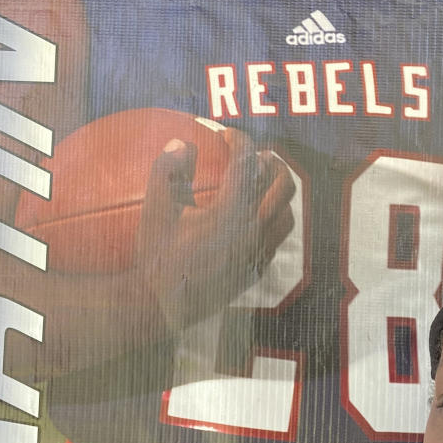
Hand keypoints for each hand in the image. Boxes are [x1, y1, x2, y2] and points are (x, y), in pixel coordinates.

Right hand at [133, 126, 294, 332]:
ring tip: (260, 182)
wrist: (161, 307)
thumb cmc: (156, 257)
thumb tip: (184, 143)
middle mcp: (253, 231)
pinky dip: (273, 218)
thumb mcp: (155, 210)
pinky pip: (278, 238)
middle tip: (254, 155)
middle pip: (283, 184)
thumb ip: (168, 170)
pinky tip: (254, 215)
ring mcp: (259, 253)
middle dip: (271, 161)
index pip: (246, 164)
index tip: (224, 135)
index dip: (238, 141)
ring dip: (278, 191)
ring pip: (287, 212)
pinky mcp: (257, 270)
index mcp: (230, 213)